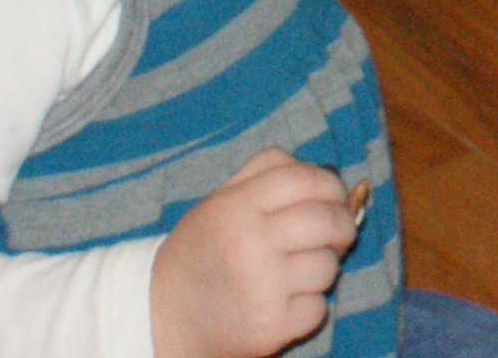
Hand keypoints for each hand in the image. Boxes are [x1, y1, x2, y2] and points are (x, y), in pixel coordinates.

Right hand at [147, 151, 354, 357]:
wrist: (156, 319)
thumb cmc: (200, 254)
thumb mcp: (217, 203)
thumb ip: (265, 173)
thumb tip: (326, 171)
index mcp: (234, 207)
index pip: (305, 179)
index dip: (331, 186)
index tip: (335, 199)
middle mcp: (248, 243)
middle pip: (327, 220)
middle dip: (341, 228)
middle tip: (334, 237)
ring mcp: (260, 286)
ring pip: (327, 266)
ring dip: (320, 272)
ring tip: (292, 276)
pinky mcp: (268, 326)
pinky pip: (318, 309)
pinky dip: (306, 309)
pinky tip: (280, 306)